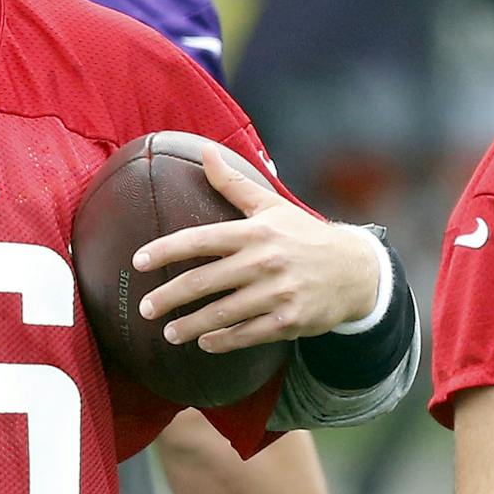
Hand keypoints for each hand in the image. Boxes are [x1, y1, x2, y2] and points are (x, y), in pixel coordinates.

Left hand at [134, 143, 377, 352]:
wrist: (354, 270)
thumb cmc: (304, 236)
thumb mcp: (271, 207)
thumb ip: (233, 184)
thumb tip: (205, 150)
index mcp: (255, 232)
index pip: (201, 240)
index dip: (166, 250)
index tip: (139, 261)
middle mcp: (264, 262)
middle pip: (203, 282)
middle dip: (168, 296)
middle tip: (145, 307)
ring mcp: (276, 294)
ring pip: (221, 313)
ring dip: (189, 325)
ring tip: (169, 332)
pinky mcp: (288, 321)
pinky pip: (246, 334)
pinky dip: (222, 341)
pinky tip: (204, 342)